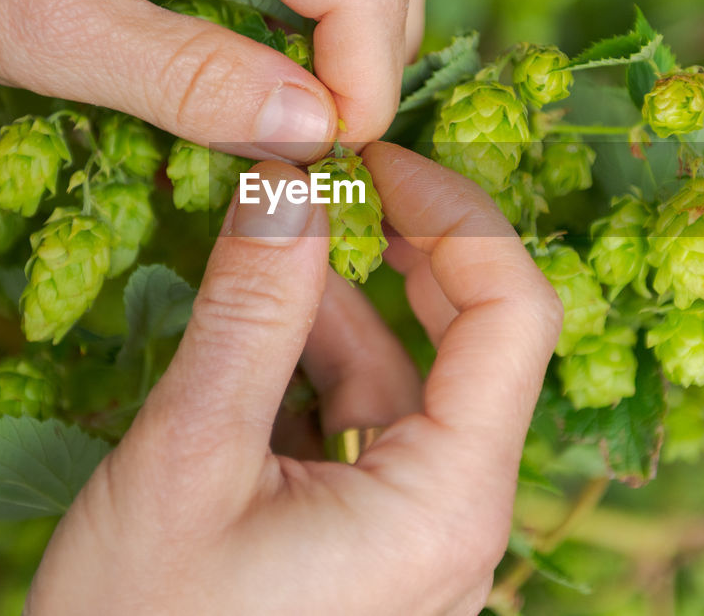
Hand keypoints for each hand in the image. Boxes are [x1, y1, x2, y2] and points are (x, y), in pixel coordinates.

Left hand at [0, 0, 428, 156]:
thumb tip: (315, 129)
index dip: (364, 86)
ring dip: (345, 33)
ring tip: (289, 110)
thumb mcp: (49, 32)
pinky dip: (301, 11)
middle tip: (321, 140)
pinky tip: (251, 63)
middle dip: (375, 54)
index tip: (323, 163)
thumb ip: (192, 82)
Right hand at [27, 143, 561, 614]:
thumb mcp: (188, 458)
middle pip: (475, 341)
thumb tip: (287, 180)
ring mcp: (418, 535)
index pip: (515, 314)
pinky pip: (366, 429)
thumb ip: (248, 312)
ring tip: (265, 245)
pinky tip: (256, 331)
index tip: (375, 159)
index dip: (457, 215)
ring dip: (341, 306)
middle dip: (407, 247)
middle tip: (332, 177)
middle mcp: (456, 519)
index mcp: (446, 502)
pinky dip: (316, 369)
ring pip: (406, 381)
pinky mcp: (374, 544)